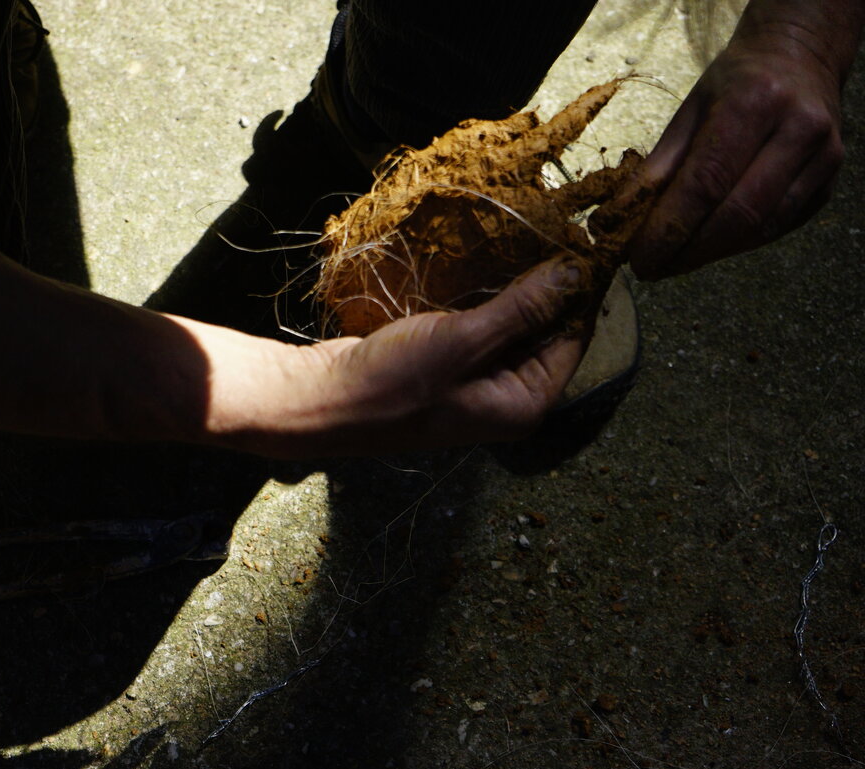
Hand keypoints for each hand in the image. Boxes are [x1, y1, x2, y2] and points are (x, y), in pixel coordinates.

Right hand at [262, 255, 588, 456]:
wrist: (323, 399)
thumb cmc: (394, 383)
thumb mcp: (464, 341)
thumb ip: (524, 308)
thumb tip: (576, 273)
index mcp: (523, 403)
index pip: (573, 338)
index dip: (578, 291)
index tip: (581, 239)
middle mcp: (507, 396)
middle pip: (545, 331)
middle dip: (546, 286)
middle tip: (549, 228)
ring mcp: (477, 381)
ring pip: (512, 324)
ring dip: (514, 286)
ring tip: (521, 236)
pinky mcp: (449, 364)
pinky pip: (482, 325)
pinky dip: (485, 296)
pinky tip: (484, 261)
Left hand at [628, 21, 846, 278]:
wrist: (800, 58)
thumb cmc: (734, 85)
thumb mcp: (688, 112)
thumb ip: (658, 167)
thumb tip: (618, 220)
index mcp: (754, 103)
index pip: (706, 183)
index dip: (669, 229)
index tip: (638, 258)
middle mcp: (798, 129)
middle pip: (737, 214)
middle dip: (688, 252)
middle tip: (652, 269)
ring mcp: (823, 158)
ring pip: (760, 228)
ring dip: (710, 254)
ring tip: (673, 261)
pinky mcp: (829, 183)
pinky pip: (777, 228)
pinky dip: (736, 243)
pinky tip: (708, 246)